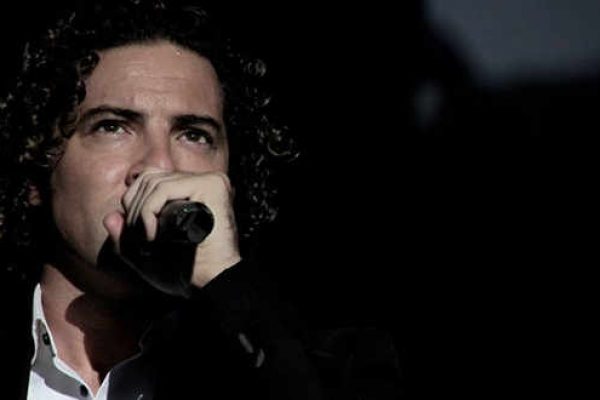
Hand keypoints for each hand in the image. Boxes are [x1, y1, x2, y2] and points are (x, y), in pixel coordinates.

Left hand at [103, 168, 240, 288]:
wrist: (212, 284)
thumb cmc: (187, 273)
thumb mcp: (148, 257)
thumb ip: (126, 238)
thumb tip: (109, 217)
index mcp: (196, 191)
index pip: (153, 178)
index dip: (134, 202)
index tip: (137, 232)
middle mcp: (206, 181)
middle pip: (151, 177)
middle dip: (134, 208)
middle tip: (140, 239)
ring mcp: (211, 181)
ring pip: (154, 183)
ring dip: (140, 213)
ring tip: (147, 239)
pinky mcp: (212, 185)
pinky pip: (165, 189)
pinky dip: (149, 211)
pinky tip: (154, 235)